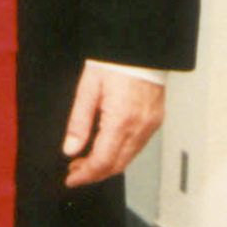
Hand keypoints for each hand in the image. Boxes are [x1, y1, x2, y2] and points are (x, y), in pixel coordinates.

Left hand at [62, 63, 164, 187]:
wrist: (140, 47)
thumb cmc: (114, 62)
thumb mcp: (87, 88)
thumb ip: (78, 122)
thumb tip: (71, 149)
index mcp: (121, 120)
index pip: (103, 161)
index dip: (85, 175)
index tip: (71, 179)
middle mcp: (140, 127)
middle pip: (117, 165)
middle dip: (94, 173)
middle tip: (74, 171)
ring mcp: (151, 125)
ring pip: (128, 158)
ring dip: (107, 164)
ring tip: (85, 160)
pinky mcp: (155, 120)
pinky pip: (137, 146)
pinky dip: (120, 153)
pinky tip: (106, 147)